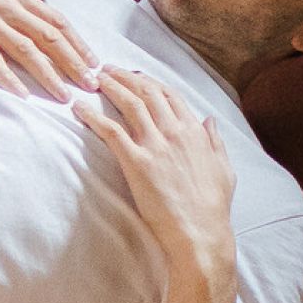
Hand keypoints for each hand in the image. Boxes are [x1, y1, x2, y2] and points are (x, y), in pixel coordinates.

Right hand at [0, 0, 97, 94]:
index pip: (56, 21)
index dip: (78, 43)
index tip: (95, 63)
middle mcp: (7, 7)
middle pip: (48, 38)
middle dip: (73, 64)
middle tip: (92, 86)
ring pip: (26, 51)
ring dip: (48, 75)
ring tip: (65, 96)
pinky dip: (7, 77)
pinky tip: (22, 94)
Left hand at [79, 65, 235, 269]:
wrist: (200, 234)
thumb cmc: (212, 207)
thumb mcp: (224, 168)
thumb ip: (215, 142)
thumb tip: (209, 120)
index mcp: (194, 132)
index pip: (169, 94)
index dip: (149, 81)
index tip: (134, 76)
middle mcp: (175, 132)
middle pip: (147, 92)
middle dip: (125, 76)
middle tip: (107, 69)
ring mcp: (155, 146)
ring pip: (129, 104)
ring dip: (110, 87)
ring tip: (94, 78)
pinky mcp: (137, 163)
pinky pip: (111, 131)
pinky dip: (93, 116)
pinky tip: (79, 108)